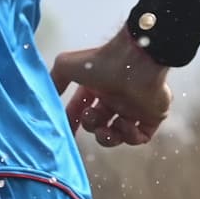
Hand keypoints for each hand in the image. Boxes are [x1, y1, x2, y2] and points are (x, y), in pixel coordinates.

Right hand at [50, 29, 173, 146]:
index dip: (72, 122)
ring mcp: (135, 107)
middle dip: (91, 127)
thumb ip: (54, 82)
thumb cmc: (101, 61)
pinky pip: (140, 137)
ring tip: (107, 130)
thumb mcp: (66, 66)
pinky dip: (130, 136)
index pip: (82, 110)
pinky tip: (125, 122)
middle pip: (99, 125)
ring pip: (118, 135)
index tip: (65, 133)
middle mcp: (115, 97)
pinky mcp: (152, 116)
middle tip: (92, 117)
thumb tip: (47, 99)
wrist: (134, 60)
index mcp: (98, 87)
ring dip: (108, 138)